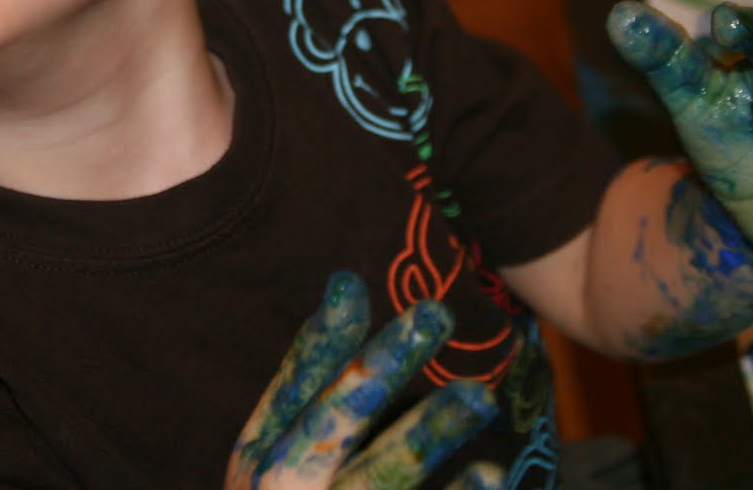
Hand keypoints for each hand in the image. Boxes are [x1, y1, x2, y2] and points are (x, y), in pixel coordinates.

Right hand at [226, 272, 503, 489]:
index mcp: (259, 466)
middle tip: (434, 311)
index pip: (290, 393)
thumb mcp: (279, 471)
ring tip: (480, 394)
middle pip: (331, 425)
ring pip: (378, 481)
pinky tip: (493, 476)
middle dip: (380, 366)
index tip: (350, 282)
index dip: (319, 341)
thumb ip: (310, 405)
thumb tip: (348, 296)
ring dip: (429, 433)